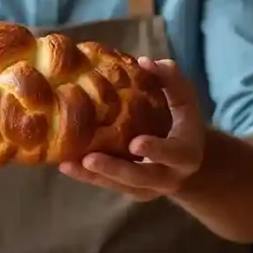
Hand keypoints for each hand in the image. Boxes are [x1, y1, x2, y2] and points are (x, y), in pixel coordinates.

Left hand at [58, 58, 205, 201]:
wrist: (186, 159)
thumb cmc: (182, 121)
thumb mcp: (185, 100)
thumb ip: (171, 80)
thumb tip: (145, 61)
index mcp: (186, 154)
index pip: (173, 154)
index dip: (156, 150)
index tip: (135, 143)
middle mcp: (168, 177)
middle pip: (141, 177)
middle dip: (115, 168)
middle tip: (90, 159)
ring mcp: (148, 188)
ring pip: (120, 185)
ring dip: (94, 175)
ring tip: (69, 163)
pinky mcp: (131, 191)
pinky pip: (108, 186)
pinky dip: (87, 177)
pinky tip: (66, 165)